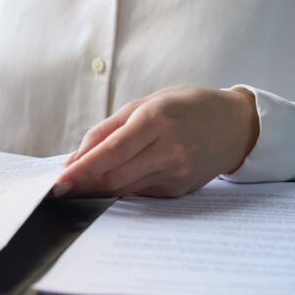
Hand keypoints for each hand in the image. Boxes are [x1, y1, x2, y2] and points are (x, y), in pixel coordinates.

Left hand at [55, 86, 259, 197]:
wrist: (235, 126)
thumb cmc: (186, 107)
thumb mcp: (146, 103)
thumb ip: (108, 129)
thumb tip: (76, 158)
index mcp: (156, 120)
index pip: (110, 152)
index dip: (81, 169)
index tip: (59, 181)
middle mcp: (169, 150)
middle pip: (115, 177)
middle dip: (83, 185)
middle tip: (59, 188)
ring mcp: (176, 173)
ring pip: (125, 189)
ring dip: (97, 190)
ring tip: (76, 186)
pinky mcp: (179, 190)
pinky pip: (140, 192)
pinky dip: (120, 188)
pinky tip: (110, 182)